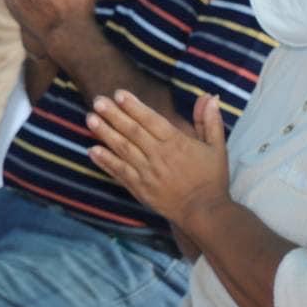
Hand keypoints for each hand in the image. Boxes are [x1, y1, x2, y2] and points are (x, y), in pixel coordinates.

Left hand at [87, 90, 229, 228]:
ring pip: (123, 150)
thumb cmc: (212, 179)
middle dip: (114, 115)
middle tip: (97, 100)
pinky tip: (92, 150)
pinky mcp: (139, 188)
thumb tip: (210, 96)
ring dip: (105, 134)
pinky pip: (119, 172)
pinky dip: (105, 161)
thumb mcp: (216, 147)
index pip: (151, 120)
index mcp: (177, 143)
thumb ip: (210, 121)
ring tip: (90, 119)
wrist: (204, 212)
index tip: (118, 93)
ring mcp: (147, 173)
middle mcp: (159, 156)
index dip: (134, 106)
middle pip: (133, 132)